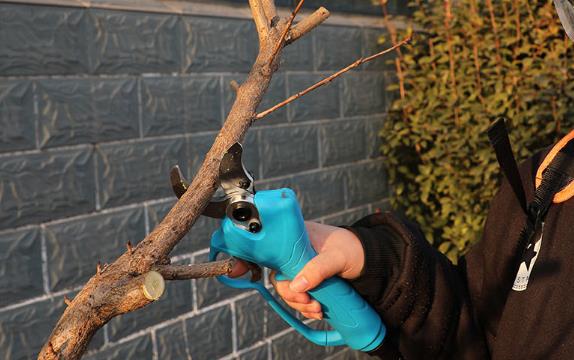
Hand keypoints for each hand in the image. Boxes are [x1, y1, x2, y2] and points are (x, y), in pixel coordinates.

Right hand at [229, 221, 364, 319]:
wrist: (370, 262)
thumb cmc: (352, 249)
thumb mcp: (337, 257)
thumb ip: (318, 269)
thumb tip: (297, 285)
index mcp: (294, 237)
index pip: (265, 243)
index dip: (246, 256)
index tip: (234, 270)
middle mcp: (292, 252)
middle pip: (275, 275)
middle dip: (288, 293)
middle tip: (307, 301)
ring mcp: (299, 267)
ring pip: (286, 289)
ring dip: (299, 303)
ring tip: (318, 307)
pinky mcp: (307, 281)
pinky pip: (297, 297)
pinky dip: (306, 307)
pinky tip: (319, 310)